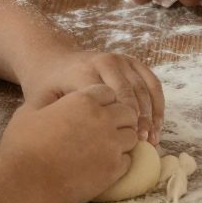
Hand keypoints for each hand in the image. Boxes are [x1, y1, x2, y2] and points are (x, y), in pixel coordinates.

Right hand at [0, 83, 136, 202]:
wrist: (26, 181)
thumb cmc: (22, 145)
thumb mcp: (29, 111)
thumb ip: (47, 100)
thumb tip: (54, 98)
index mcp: (83, 101)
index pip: (108, 92)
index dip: (103, 101)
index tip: (96, 112)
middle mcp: (103, 119)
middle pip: (127, 112)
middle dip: (120, 118)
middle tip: (106, 130)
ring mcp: (111, 144)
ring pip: (132, 136)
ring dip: (122, 140)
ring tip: (106, 147)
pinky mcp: (113, 169)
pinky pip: (128, 160)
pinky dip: (120, 161)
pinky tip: (105, 164)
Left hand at [18, 49, 162, 142]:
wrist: (56, 60)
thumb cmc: (49, 86)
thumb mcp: (43, 99)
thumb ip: (52, 116)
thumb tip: (64, 142)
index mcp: (84, 71)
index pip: (108, 97)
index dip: (118, 121)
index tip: (122, 142)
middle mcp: (106, 61)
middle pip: (129, 92)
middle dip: (138, 120)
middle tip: (142, 142)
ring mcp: (122, 60)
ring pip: (144, 89)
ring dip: (152, 115)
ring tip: (152, 139)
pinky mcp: (133, 62)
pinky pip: (152, 83)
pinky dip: (158, 105)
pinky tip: (158, 125)